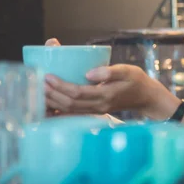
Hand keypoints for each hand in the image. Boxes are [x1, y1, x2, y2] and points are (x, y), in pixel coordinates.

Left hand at [43, 38, 183, 121]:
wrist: (146, 96)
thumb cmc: (136, 80)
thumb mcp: (127, 70)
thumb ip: (109, 71)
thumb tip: (89, 73)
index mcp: (105, 95)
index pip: (77, 93)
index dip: (60, 86)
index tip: (48, 76)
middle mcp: (98, 106)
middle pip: (69, 103)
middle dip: (51, 94)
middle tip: (38, 82)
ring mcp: (96, 110)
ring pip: (69, 110)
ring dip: (52, 102)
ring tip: (39, 92)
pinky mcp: (94, 111)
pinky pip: (73, 113)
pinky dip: (59, 109)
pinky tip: (48, 105)